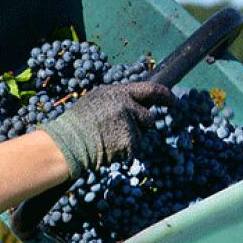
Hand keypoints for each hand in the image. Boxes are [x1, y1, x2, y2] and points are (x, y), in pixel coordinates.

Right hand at [42, 81, 171, 175]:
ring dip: (128, 140)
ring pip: (139, 136)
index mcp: (119, 93)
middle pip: (148, 118)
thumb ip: (118, 99)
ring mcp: (130, 126)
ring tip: (105, 139)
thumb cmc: (77, 122)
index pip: (151, 90)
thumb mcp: (97, 100)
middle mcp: (128, 107)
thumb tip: (135, 102)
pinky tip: (107, 148)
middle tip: (119, 131)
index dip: (166, 96)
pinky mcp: (130, 144)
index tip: (173, 102)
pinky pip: (133, 149)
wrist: (68, 143)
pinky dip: (123, 151)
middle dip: (140, 125)